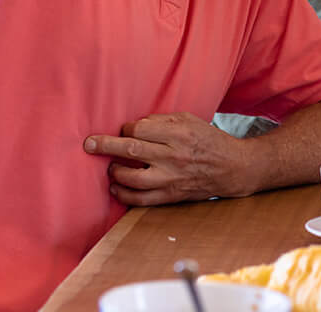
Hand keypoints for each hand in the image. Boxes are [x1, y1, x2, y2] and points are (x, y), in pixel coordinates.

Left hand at [85, 113, 253, 205]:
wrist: (232, 167)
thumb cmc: (207, 139)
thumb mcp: (189, 119)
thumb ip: (161, 120)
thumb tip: (134, 125)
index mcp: (178, 134)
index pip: (139, 129)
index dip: (126, 128)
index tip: (125, 130)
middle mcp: (173, 156)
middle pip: (131, 150)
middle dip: (105, 146)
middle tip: (89, 144)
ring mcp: (171, 179)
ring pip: (133, 178)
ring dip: (116, 172)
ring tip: (111, 168)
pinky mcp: (171, 196)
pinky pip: (142, 199)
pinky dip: (124, 195)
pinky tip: (116, 188)